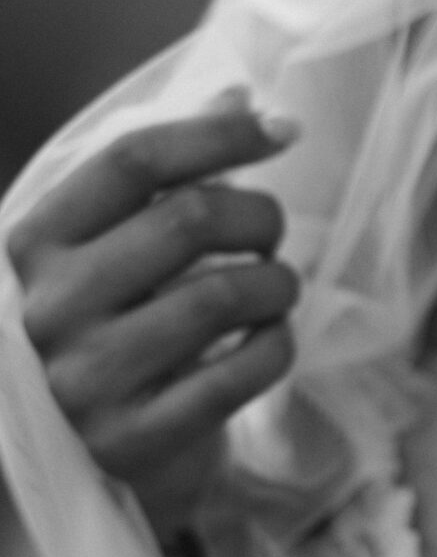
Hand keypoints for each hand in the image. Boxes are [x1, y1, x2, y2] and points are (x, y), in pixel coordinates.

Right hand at [5, 91, 301, 535]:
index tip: (285, 130)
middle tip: (272, 232)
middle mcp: (46, 308)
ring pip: (224, 295)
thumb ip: (165, 173)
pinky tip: (270, 339)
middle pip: (188, 219)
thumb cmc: (105, 326)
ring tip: (274, 287)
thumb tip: (240, 95)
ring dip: (277, 281)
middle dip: (260, 214)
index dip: (221, 134)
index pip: (132, 159)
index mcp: (31, 243)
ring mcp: (84, 380)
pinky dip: (278, 345)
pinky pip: (241, 373)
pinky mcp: (131, 441)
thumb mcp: (109, 245)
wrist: (79, 461)